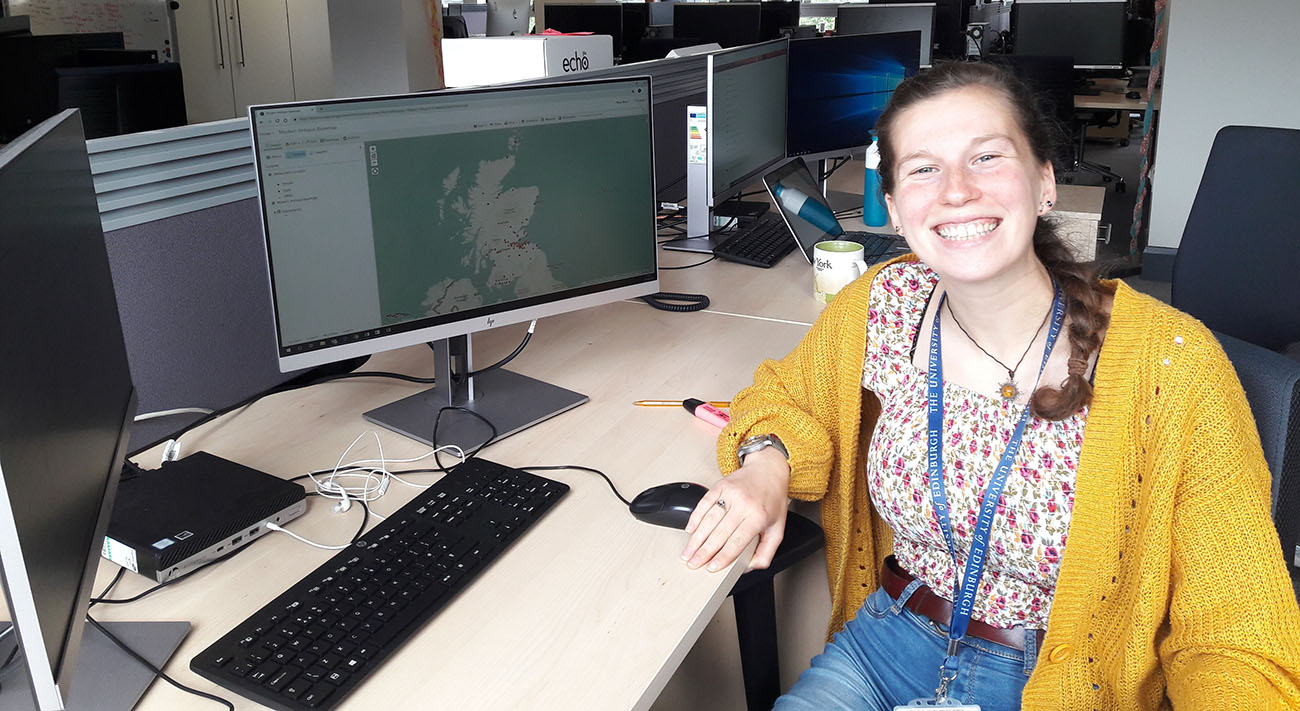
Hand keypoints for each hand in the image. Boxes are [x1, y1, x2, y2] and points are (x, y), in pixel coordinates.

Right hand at [681, 447, 790, 572]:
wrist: (769, 469)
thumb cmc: (772, 499)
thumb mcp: (778, 528)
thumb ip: (766, 551)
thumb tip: (750, 567)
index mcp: (759, 516)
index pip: (737, 541)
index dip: (723, 556)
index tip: (711, 567)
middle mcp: (744, 504)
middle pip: (720, 532)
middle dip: (704, 552)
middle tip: (693, 564)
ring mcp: (731, 493)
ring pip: (709, 519)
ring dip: (696, 538)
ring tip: (688, 552)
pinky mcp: (721, 485)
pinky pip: (704, 503)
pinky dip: (695, 517)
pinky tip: (690, 530)